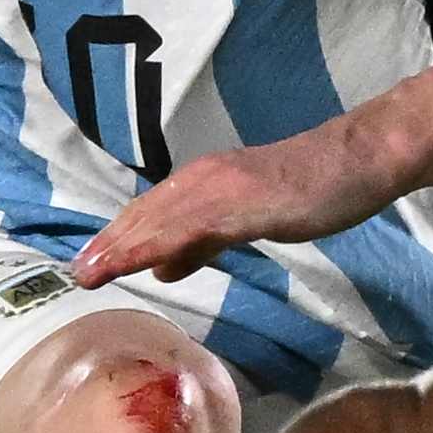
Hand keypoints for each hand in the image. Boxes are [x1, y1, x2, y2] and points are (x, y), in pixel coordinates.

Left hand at [72, 132, 379, 286]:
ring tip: (91, 272)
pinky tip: (139, 262)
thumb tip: (165, 269)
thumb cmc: (312, 187)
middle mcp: (202, 179)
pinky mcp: (243, 202)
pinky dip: (160, 244)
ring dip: (122, 246)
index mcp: (203, 183)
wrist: (357, 159)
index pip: (149, 214)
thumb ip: (206, 242)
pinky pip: (193, 227)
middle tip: (75, 273)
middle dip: (108, 244)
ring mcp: (221, 188)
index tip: (88, 264)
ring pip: (160, 221)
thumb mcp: (249, 220)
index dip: (117, 239)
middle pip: (144, 215)